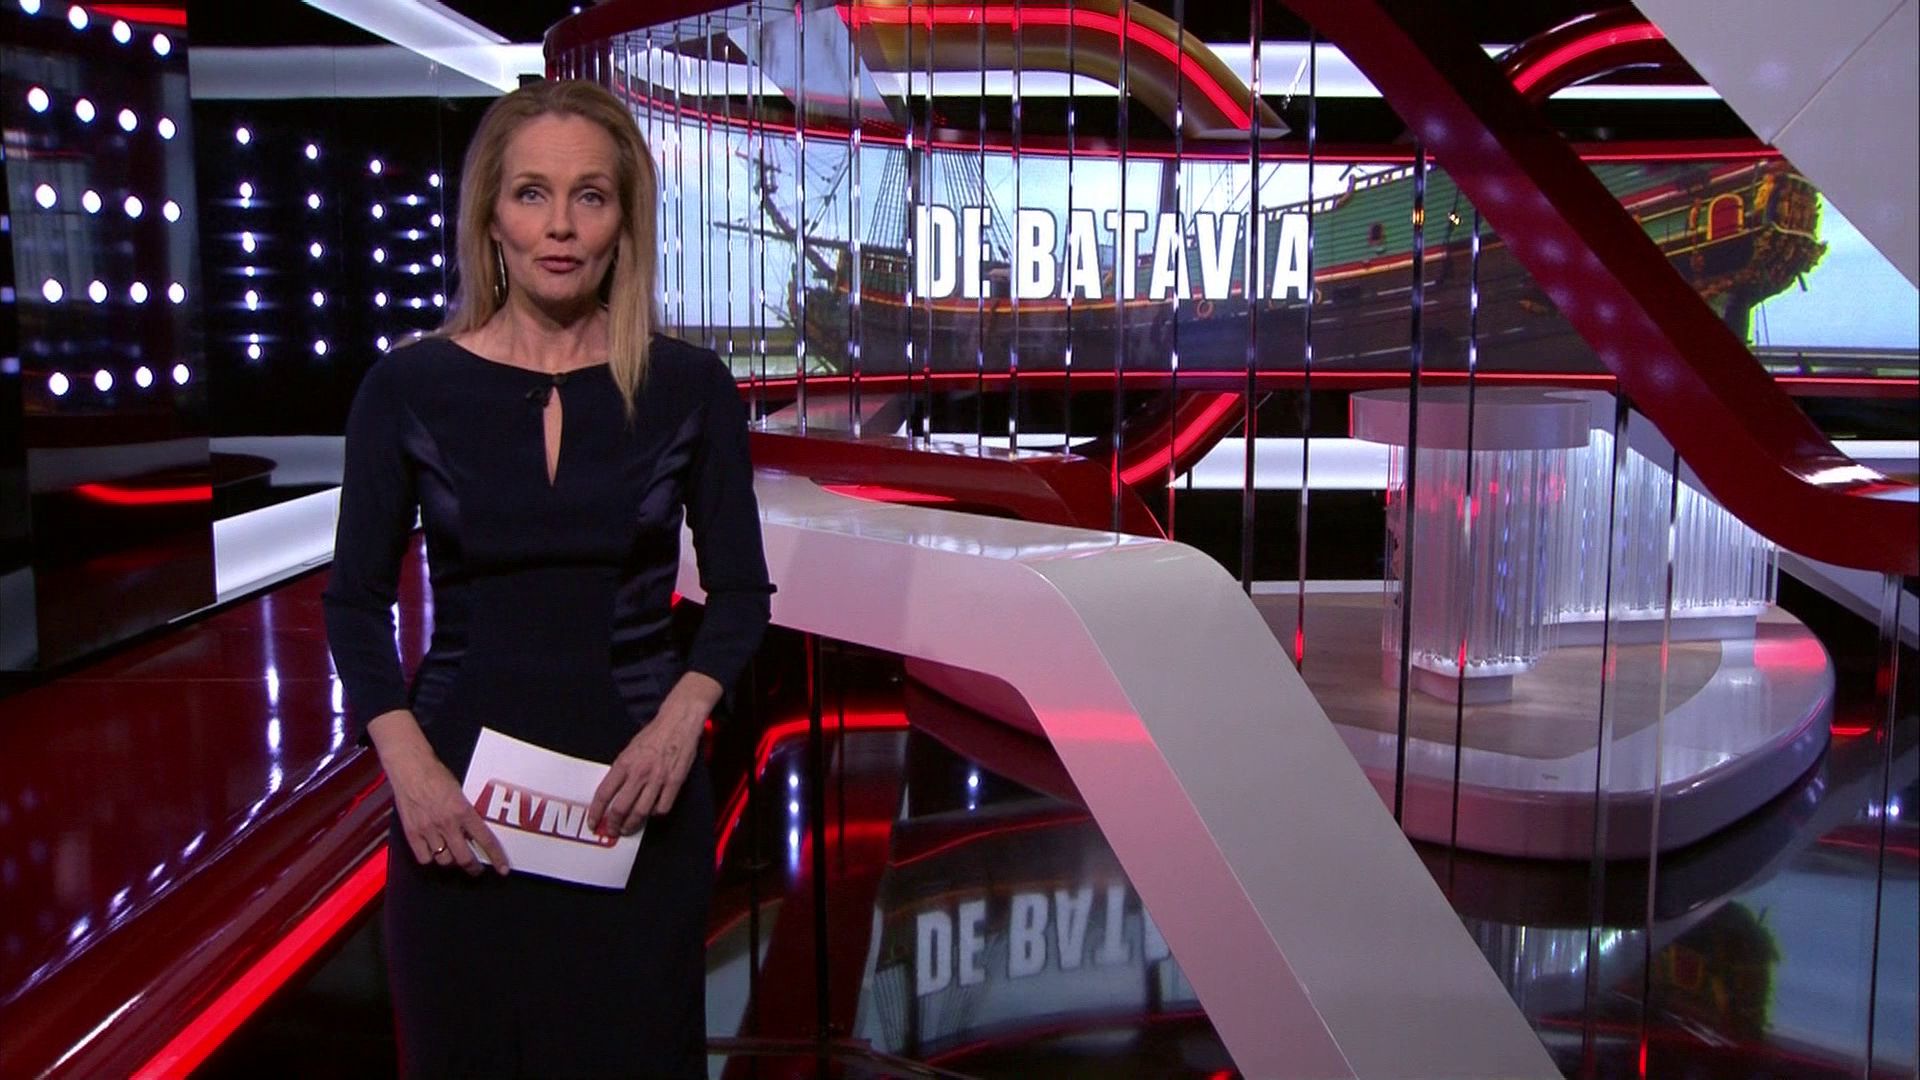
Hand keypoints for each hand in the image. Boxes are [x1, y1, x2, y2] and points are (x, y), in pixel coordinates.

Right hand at [368, 709, 509, 875]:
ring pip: (444, 861)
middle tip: (476, 869)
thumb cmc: (436, 775)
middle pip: (464, 858)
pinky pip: (424, 858)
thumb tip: (475, 830)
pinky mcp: (412, 833)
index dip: (496, 857)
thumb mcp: (461, 791)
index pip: (485, 840)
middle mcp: (447, 823)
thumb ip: (467, 812)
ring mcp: (428, 830)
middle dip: (473, 868)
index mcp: (463, 811)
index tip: (503, 869)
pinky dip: (430, 858)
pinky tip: (433, 852)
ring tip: (453, 856)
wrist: (410, 768)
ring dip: (451, 861)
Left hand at [589, 673, 720, 836]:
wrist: (678, 723)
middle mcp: (639, 773)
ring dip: (632, 825)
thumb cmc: (653, 735)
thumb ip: (621, 771)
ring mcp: (658, 779)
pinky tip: (652, 812)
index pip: (604, 794)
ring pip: (641, 813)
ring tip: (628, 828)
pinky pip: (662, 808)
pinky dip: (655, 814)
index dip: (596, 812)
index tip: (593, 822)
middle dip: (613, 825)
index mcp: (624, 763)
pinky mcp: (674, 782)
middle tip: (611, 831)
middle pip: (620, 808)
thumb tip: (612, 792)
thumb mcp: (629, 749)